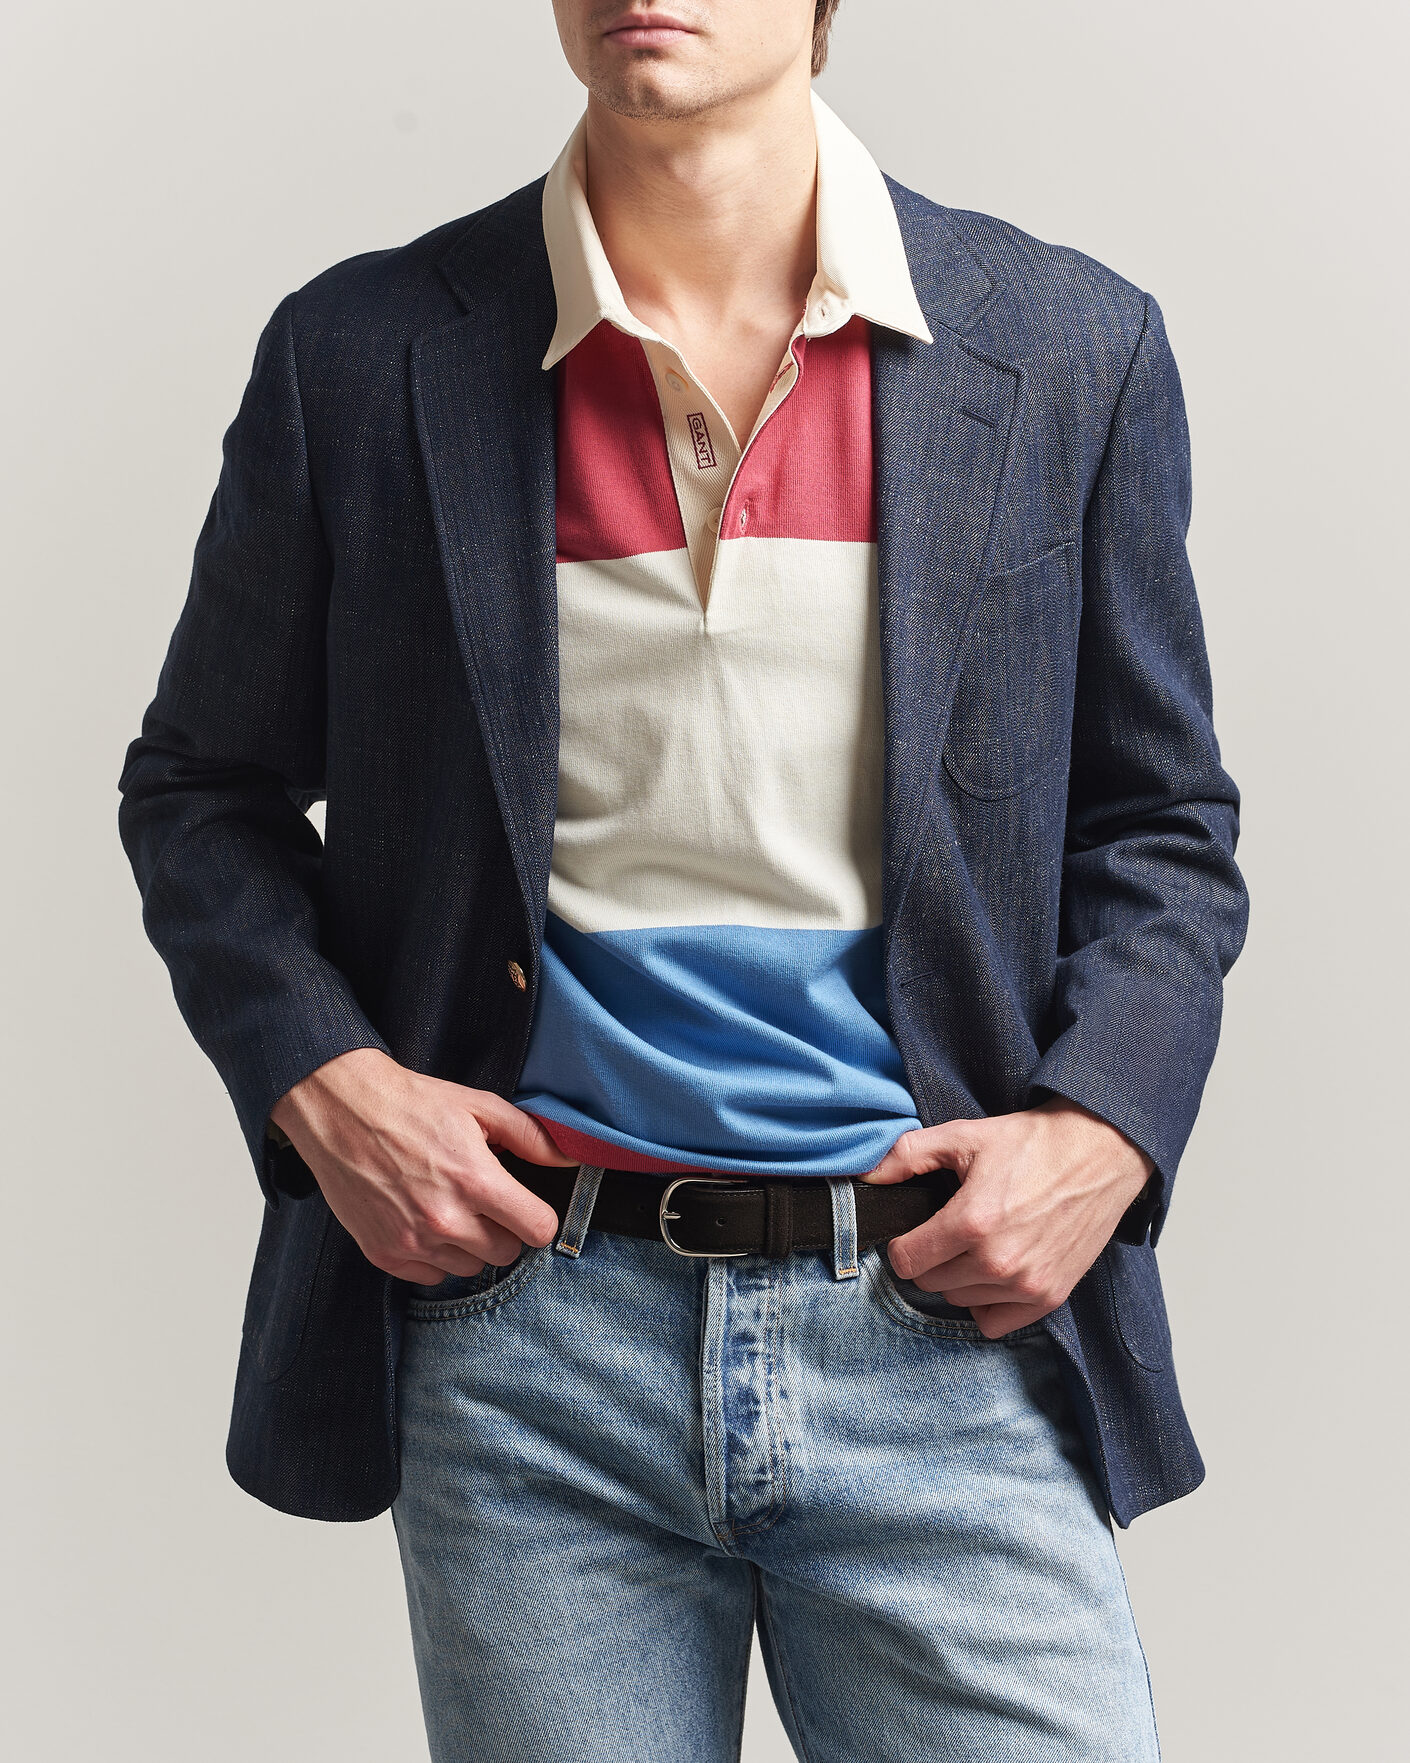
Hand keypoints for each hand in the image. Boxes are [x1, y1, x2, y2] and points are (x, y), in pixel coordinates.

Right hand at [268, 1048, 577, 1282]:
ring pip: (469, 1268)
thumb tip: (569, 1157)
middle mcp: (445, 1218)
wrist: (341, 1109)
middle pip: (506, 1253)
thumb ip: (530, 1136)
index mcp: (475, 1180)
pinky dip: (433, 1256)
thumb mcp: (478, 1106)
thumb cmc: (411, 1104)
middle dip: (503, 1229)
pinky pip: (431, 1276)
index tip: (527, 1207)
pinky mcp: (384, 1254)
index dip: (538, 1217)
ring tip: (448, 1206)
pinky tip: (422, 1220)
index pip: (538, 1230)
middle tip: (483, 1200)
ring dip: (467, 1244)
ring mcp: (412, 1240)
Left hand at [859, 1098, 1152, 1337]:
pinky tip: (992, 1273)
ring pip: (959, 1300)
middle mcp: (997, 1262)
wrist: (1100, 1153)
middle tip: (948, 1230)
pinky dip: (986, 1303)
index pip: (907, 1261)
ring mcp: (1026, 1284)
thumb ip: (907, 1156)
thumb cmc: (1034, 1143)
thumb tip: (864, 1174)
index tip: (916, 1229)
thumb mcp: (964, 1136)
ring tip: (977, 1244)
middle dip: (930, 1257)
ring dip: (959, 1278)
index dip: (903, 1243)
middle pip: (930, 1282)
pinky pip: (995, 1323)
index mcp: (971, 1222)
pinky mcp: (1050, 1296)